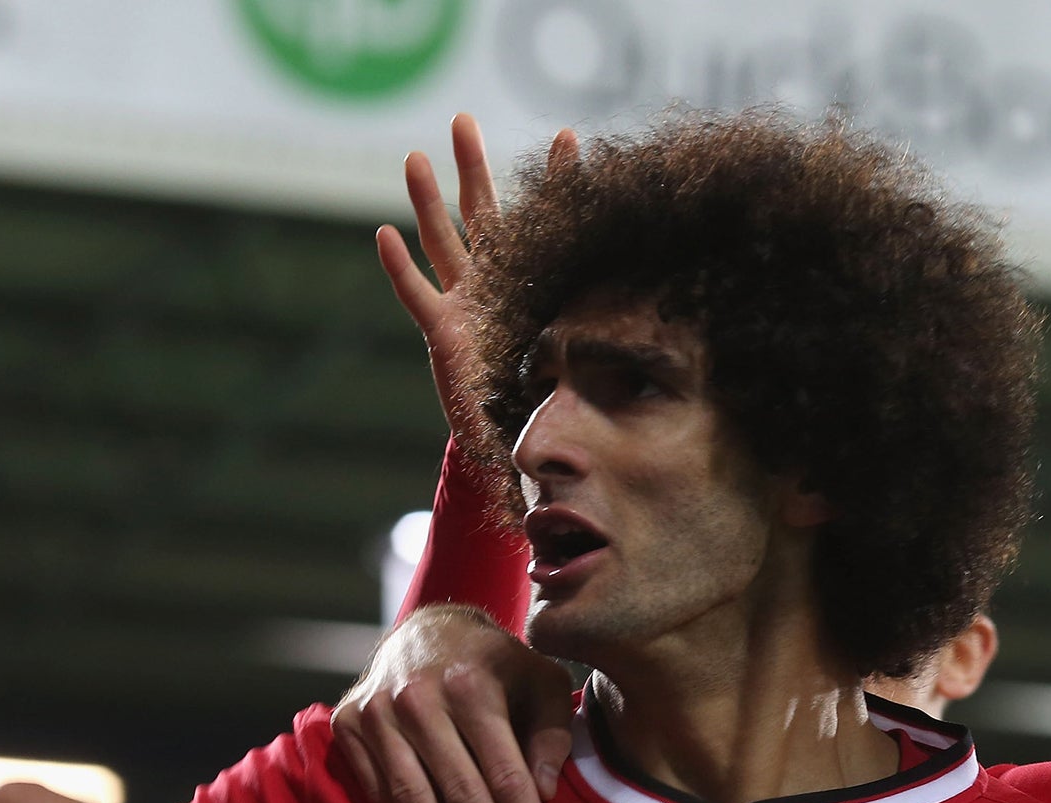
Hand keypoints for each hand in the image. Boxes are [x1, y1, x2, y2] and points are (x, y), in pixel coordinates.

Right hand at [335, 605, 574, 802]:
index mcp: (471, 684)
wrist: (426, 630)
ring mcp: (377, 713)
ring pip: (412, 798)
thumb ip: (552, 733)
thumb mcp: (541, 681)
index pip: (504, 772)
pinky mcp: (348, 725)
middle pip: (461, 791)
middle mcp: (418, 698)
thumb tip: (543, 793)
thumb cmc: (495, 664)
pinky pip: (378, 791)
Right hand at [374, 114, 578, 444]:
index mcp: (529, 281)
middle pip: (478, 214)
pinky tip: (385, 233)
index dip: (554, 182)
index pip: (541, 222)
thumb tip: (666, 299)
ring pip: (441, 242)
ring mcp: (463, 303)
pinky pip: (416, 295)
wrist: (515, 435)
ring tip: (416, 158)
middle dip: (470, 167)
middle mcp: (492, 283)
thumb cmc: (550, 391)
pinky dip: (399, 267)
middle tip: (463, 119)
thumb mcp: (586, 349)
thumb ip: (609, 322)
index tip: (567, 137)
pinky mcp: (441, 331)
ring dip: (426, 202)